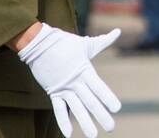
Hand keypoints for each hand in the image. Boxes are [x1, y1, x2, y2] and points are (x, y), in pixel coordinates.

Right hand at [17, 23, 121, 137]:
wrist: (40, 44)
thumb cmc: (66, 43)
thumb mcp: (87, 44)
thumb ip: (104, 41)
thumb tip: (118, 31)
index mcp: (85, 71)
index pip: (99, 87)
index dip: (107, 98)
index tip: (117, 109)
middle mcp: (75, 82)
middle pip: (90, 102)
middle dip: (101, 116)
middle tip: (111, 128)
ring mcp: (63, 88)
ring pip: (76, 109)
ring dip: (85, 123)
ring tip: (93, 135)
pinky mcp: (53, 92)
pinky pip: (58, 110)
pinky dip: (63, 122)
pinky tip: (70, 134)